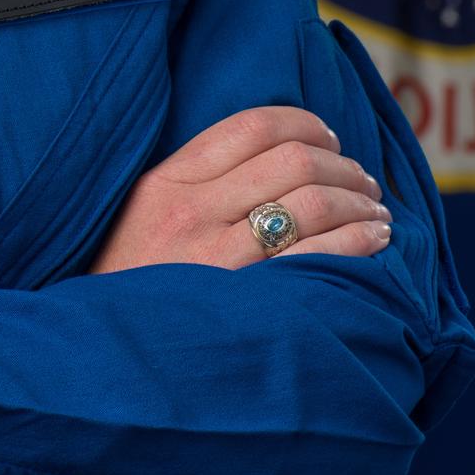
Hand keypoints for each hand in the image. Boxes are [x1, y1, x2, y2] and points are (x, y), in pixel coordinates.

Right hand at [87, 105, 391, 273]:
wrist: (100, 351)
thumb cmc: (127, 282)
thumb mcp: (139, 214)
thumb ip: (192, 183)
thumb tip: (269, 156)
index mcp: (166, 181)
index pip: (250, 127)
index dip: (303, 123)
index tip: (327, 137)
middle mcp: (191, 211)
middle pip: (292, 160)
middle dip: (342, 164)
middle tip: (361, 179)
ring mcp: (217, 256)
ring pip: (313, 203)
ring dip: (358, 201)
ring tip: (374, 210)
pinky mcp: (245, 301)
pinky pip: (320, 256)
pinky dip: (359, 240)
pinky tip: (373, 239)